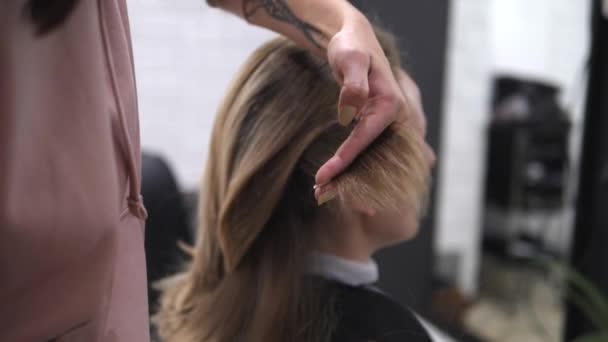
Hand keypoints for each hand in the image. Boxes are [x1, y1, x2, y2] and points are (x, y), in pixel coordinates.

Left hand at [315, 13, 411, 194]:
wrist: (353, 40)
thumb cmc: (350, 46)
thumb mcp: (349, 58)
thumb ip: (352, 83)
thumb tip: (350, 111)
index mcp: (393, 105)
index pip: (365, 139)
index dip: (344, 161)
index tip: (321, 177)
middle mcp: (398, 119)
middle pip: (372, 156)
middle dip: (348, 179)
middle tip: (319, 195)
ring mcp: (391, 124)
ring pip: (371, 158)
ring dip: (349, 178)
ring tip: (321, 194)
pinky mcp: (380, 127)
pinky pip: (368, 151)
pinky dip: (353, 167)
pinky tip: (336, 183)